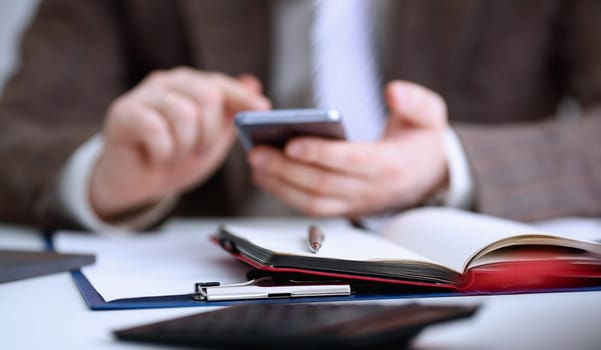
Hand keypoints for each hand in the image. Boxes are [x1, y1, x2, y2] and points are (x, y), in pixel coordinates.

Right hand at [90, 67, 270, 218]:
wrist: (138, 183)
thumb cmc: (176, 157)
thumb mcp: (212, 140)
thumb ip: (231, 115)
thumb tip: (253, 84)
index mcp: (192, 85)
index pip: (222, 84)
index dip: (243, 97)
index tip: (263, 109)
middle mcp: (169, 82)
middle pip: (208, 96)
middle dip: (210, 133)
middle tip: (198, 150)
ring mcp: (145, 94)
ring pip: (184, 113)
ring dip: (185, 146)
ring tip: (175, 154)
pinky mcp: (124, 112)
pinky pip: (156, 129)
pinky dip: (163, 152)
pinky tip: (156, 157)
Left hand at [247, 80, 447, 216]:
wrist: (429, 178)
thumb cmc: (422, 142)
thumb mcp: (430, 116)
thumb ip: (414, 102)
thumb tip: (392, 91)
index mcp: (391, 165)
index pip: (351, 161)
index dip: (321, 153)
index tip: (292, 142)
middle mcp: (372, 190)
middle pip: (323, 184)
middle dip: (287, 169)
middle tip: (258, 152)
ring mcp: (356, 204)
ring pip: (313, 202)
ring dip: (280, 185)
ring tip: (256, 162)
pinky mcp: (345, 210)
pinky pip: (312, 207)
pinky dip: (285, 194)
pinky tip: (265, 176)